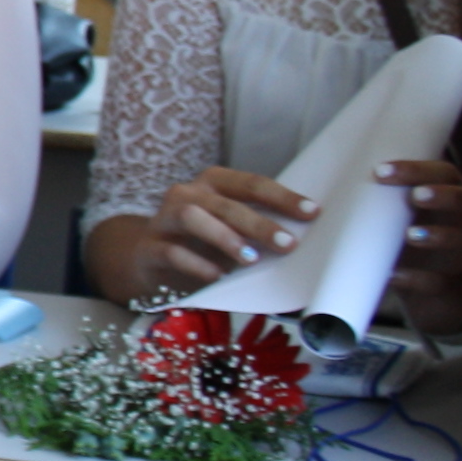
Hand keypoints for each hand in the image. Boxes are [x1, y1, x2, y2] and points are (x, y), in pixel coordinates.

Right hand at [125, 166, 317, 297]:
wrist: (150, 260)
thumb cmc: (201, 244)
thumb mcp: (231, 232)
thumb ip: (258, 233)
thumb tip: (303, 251)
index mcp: (213, 184)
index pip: (251, 184)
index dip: (283, 197)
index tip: (313, 213)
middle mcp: (187, 194)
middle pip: (224, 202)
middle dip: (259, 223)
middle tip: (287, 244)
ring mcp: (164, 220)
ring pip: (192, 216)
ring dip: (224, 237)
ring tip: (250, 259)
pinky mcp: (148, 248)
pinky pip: (171, 251)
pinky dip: (196, 264)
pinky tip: (217, 276)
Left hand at [371, 158, 461, 338]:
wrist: (428, 302)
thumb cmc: (413, 253)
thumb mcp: (402, 227)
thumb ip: (386, 207)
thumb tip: (333, 188)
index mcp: (456, 203)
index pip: (449, 175)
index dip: (420, 170)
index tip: (381, 171)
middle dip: (449, 196)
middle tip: (415, 196)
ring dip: (443, 236)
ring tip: (410, 235)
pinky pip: (449, 284)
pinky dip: (420, 279)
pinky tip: (394, 275)